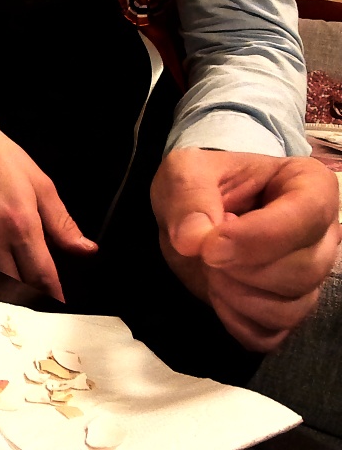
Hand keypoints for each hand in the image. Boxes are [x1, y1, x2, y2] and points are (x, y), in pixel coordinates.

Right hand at [0, 104, 97, 300]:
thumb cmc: (1, 157)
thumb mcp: (40, 183)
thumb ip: (62, 221)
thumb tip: (86, 250)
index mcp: (22, 223)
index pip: (42, 273)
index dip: (54, 294)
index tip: (62, 305)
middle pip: (17, 284)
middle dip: (32, 296)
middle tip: (44, 301)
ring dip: (8, 290)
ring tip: (21, 293)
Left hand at [152, 147, 341, 351]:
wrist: (191, 215)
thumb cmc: (199, 184)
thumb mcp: (183, 171)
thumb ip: (188, 196)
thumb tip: (193, 240)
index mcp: (309, 185)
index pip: (308, 215)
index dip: (258, 237)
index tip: (212, 244)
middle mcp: (322, 233)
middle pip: (304, 270)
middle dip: (241, 268)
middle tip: (205, 250)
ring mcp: (309, 275)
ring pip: (292, 308)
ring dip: (236, 295)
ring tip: (210, 268)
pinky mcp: (286, 308)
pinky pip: (272, 333)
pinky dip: (236, 320)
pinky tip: (216, 293)